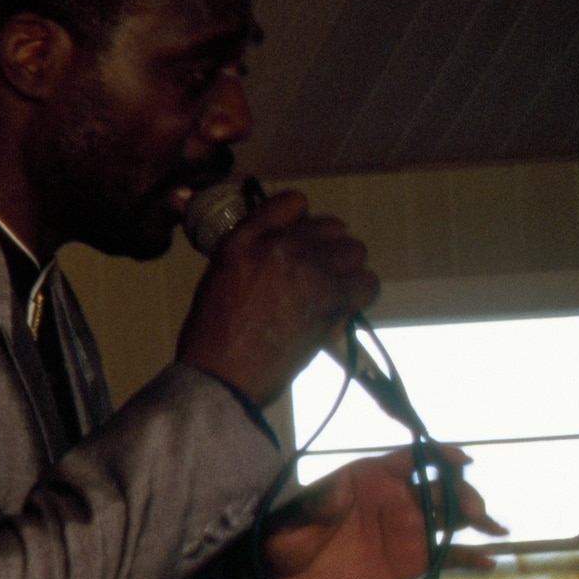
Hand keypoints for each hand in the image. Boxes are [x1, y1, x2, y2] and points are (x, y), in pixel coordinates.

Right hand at [175, 188, 379, 408]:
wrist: (222, 376)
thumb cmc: (211, 336)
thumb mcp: (218, 278)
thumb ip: (251, 253)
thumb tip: (286, 251)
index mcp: (244, 239)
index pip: (293, 202)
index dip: (300, 222)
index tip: (297, 240)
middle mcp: (279, 246)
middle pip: (331, 226)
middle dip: (326, 248)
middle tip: (315, 273)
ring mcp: (309, 270)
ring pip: (354, 251)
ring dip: (346, 270)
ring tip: (330, 291)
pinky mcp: (332, 298)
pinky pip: (367, 284)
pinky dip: (358, 295)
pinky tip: (342, 307)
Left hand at [262, 449, 498, 578]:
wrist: (282, 576)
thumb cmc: (289, 534)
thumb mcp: (300, 511)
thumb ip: (322, 500)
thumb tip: (339, 490)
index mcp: (375, 476)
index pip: (416, 459)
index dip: (441, 456)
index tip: (463, 461)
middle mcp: (399, 498)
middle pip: (442, 489)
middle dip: (463, 495)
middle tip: (473, 510)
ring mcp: (408, 529)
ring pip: (452, 519)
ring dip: (476, 521)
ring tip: (493, 529)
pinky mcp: (411, 561)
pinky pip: (447, 556)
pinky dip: (469, 557)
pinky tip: (489, 561)